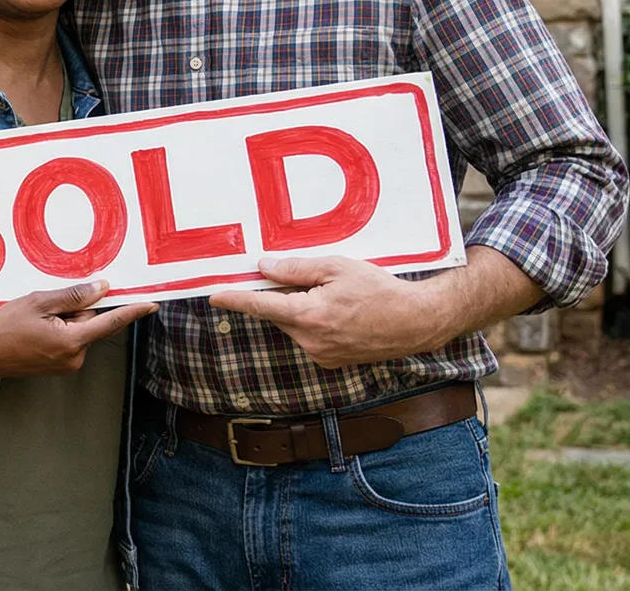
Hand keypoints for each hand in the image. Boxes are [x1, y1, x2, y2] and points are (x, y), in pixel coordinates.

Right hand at [0, 281, 157, 381]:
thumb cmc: (4, 328)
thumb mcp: (38, 302)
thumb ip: (73, 296)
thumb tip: (102, 288)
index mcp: (71, 342)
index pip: (111, 322)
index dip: (133, 311)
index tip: (152, 304)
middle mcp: (74, 358)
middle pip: (90, 322)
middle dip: (75, 309)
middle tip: (46, 307)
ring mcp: (67, 365)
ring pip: (79, 330)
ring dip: (64, 319)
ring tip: (36, 320)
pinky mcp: (59, 366)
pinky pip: (69, 340)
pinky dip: (59, 329)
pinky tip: (36, 328)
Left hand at [209, 256, 453, 368]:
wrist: (415, 322)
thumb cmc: (380, 290)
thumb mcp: (337, 268)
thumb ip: (296, 269)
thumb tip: (264, 268)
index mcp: (309, 315)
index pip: (261, 305)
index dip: (235, 299)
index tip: (214, 295)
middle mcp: (310, 340)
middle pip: (278, 313)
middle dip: (282, 295)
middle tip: (308, 279)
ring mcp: (320, 354)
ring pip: (293, 325)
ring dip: (300, 309)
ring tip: (334, 296)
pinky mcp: (329, 361)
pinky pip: (308, 337)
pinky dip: (313, 322)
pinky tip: (339, 312)